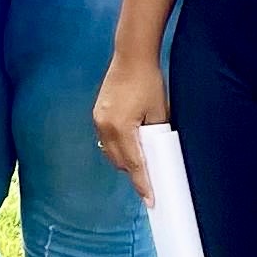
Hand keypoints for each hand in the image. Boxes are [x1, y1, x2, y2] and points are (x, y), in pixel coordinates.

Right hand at [92, 53, 166, 197]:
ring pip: (111, 152)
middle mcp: (106, 127)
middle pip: (120, 162)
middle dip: (135, 173)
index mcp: (122, 128)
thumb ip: (156, 135)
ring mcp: (99, 120)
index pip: (135, 164)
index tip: (150, 200)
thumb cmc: (148, 81)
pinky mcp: (97, 114)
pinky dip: (118, 147)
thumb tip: (157, 154)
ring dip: (126, 160)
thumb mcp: (159, 112)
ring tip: (143, 162)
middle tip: (151, 182)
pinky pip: (107, 140)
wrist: (131, 56)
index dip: (143, 184)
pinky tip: (131, 145)